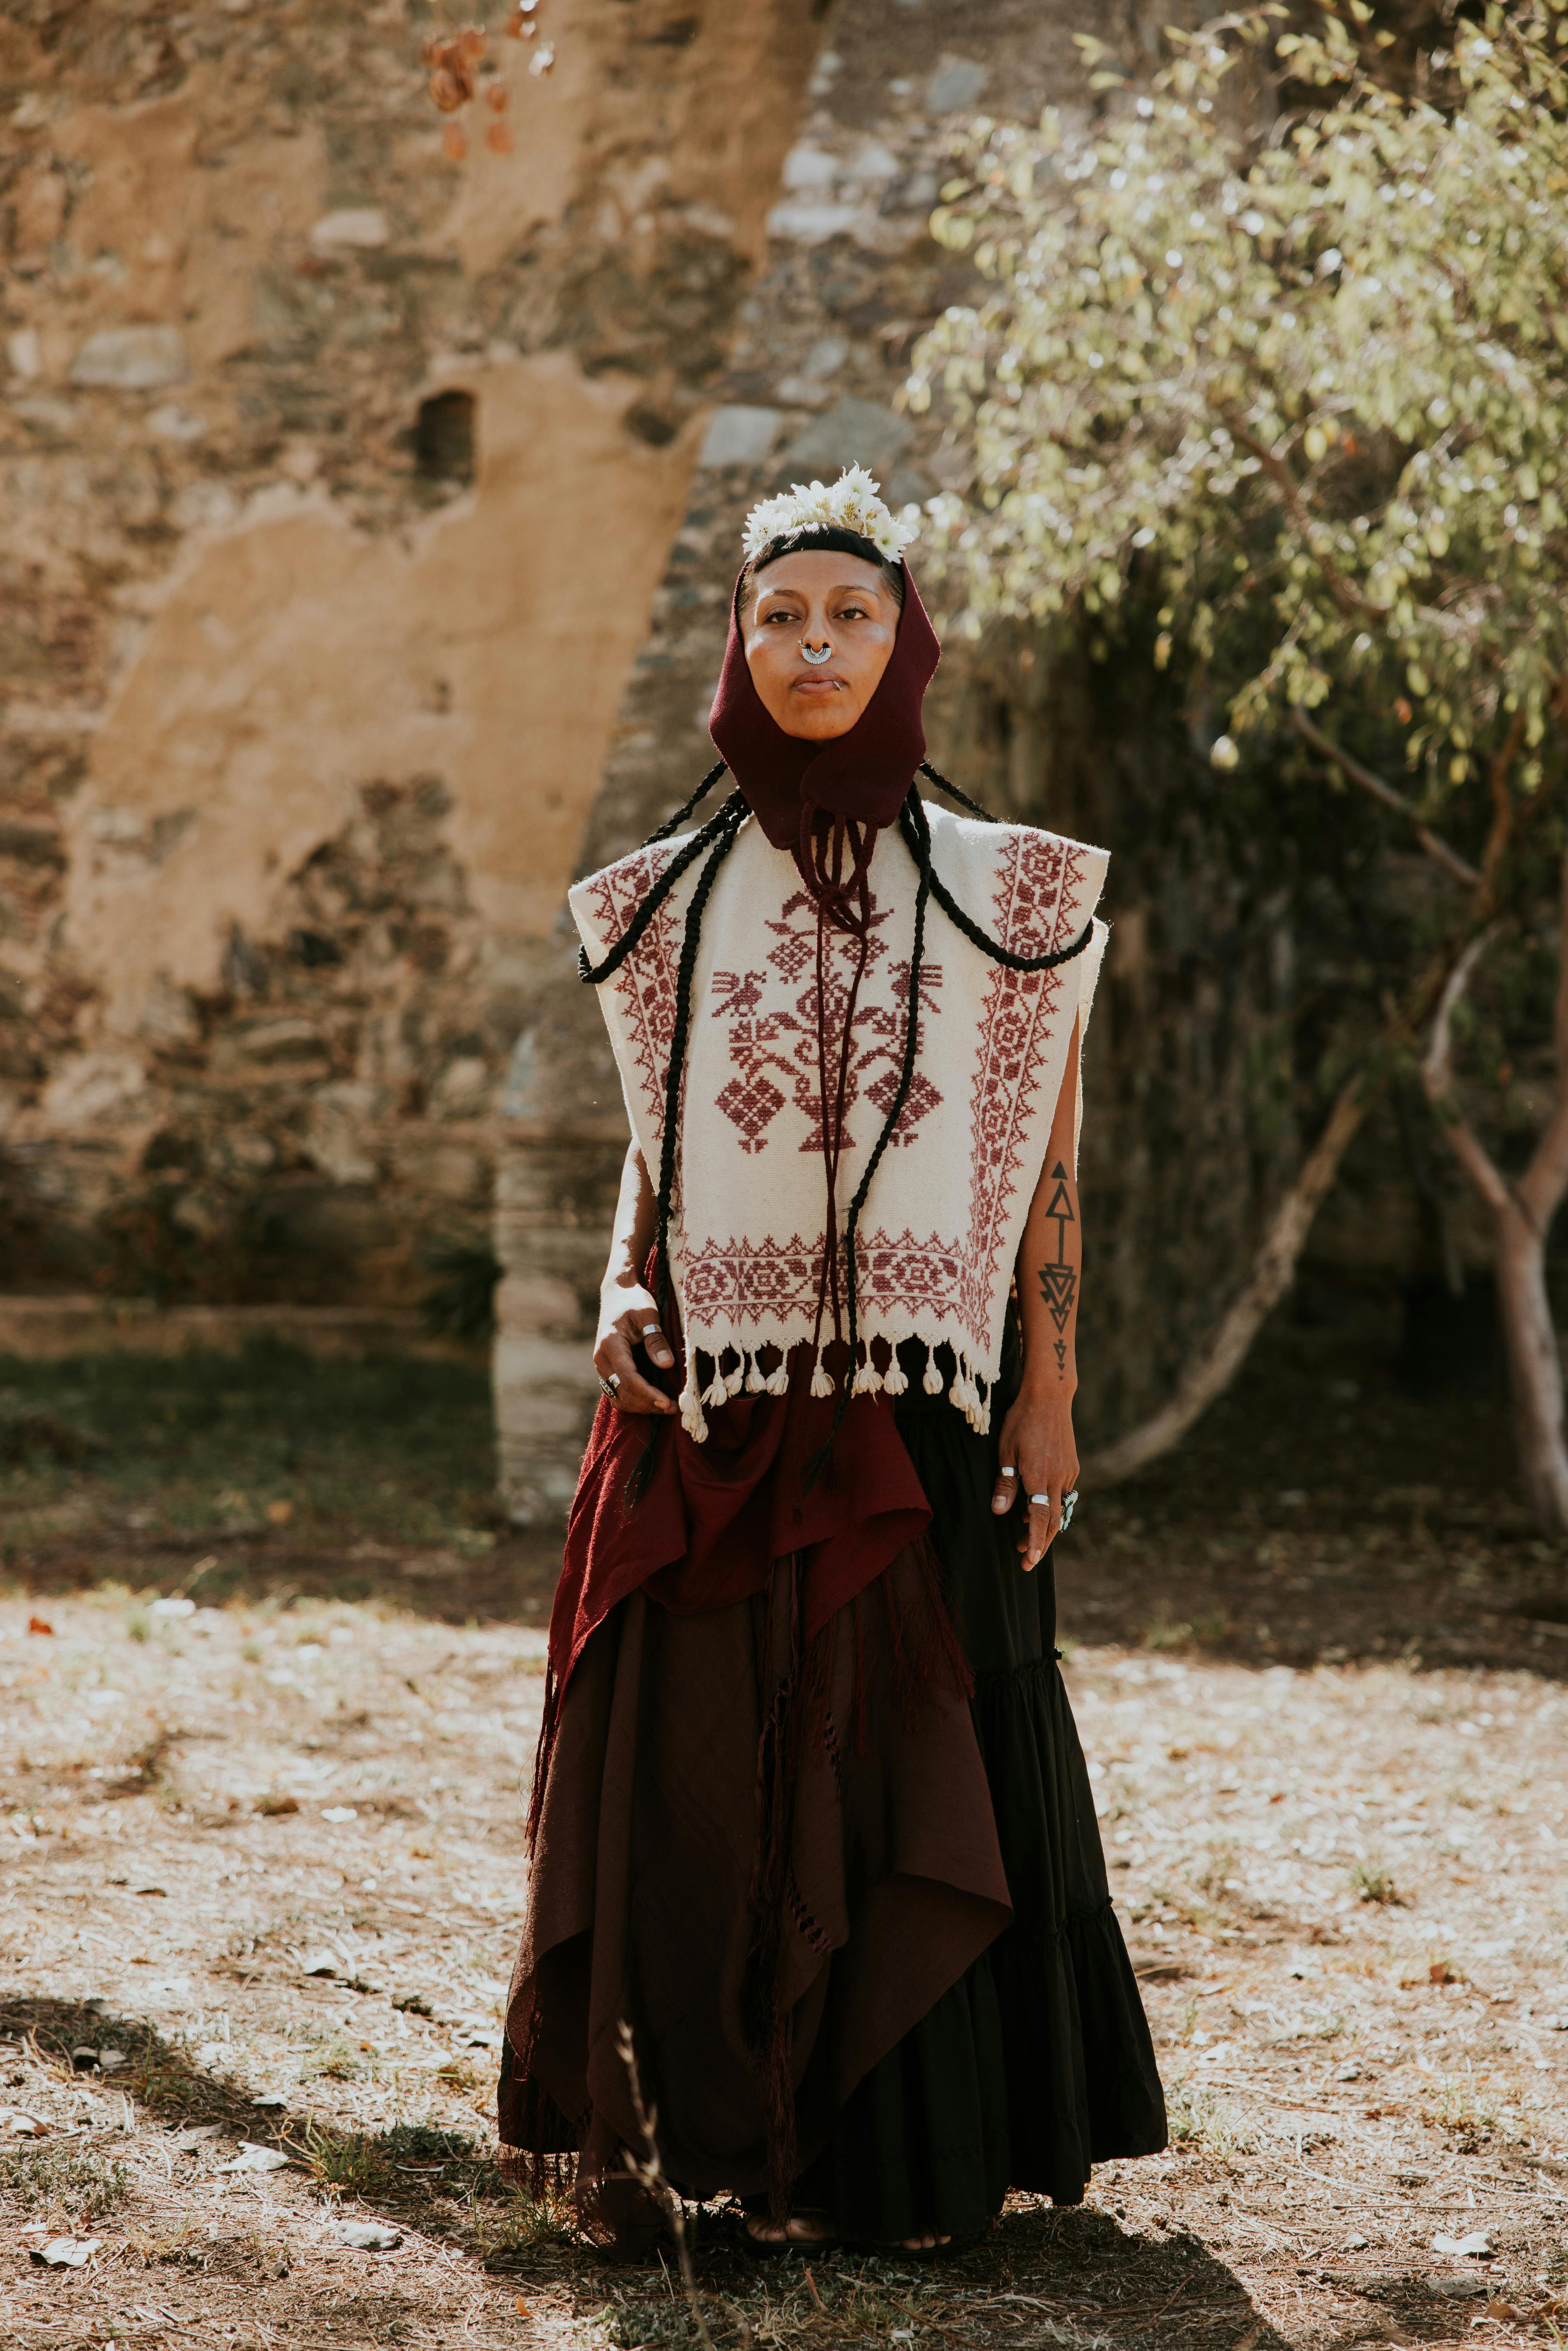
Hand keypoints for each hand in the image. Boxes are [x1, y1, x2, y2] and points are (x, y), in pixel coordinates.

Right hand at [593, 1286, 676, 1413]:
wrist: (617, 1293)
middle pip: (622, 1392)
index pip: (628, 1378)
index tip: (667, 1403)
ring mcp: (602, 1366)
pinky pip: (617, 1393)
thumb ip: (656, 1340)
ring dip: (641, 1406)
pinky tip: (653, 1401)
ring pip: (618, 1397)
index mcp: (610, 1345)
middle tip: (674, 1408)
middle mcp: (601, 1359)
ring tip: (666, 1408)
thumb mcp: (649, 1314)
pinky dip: (634, 1401)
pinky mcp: (607, 1369)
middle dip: (647, 1404)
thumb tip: (666, 1365)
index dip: (648, 1393)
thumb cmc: (634, 1300)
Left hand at [990, 1384, 1078, 1570]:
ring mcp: (1068, 1472)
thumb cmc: (1021, 1421)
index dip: (1036, 1542)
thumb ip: (1005, 1484)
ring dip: (1045, 1524)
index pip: (1041, 1519)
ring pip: (1060, 1508)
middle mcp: (1058, 1478)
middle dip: (1041, 1541)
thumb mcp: (1005, 1452)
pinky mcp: (1071, 1466)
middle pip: (1054, 1520)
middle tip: (1025, 1556)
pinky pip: (1063, 1493)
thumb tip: (998, 1512)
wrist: (1049, 1397)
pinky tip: (1036, 1506)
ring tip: (1025, 1533)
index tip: (1030, 1562)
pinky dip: (1051, 1506)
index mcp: (1039, 1476)